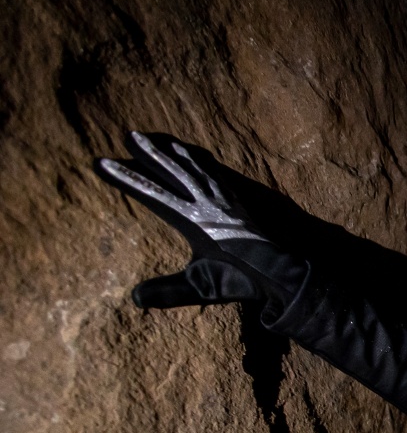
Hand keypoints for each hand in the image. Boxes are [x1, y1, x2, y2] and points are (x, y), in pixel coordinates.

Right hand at [95, 132, 308, 313]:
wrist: (281, 270)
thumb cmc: (241, 279)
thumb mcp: (201, 287)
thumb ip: (168, 291)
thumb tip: (136, 298)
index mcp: (192, 220)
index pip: (150, 193)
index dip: (125, 177)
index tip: (100, 162)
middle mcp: (207, 203)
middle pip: (173, 171)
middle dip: (150, 154)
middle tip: (130, 135)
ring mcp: (225, 199)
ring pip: (196, 168)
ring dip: (176, 153)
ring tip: (160, 140)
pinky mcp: (240, 200)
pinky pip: (217, 175)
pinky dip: (203, 163)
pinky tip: (199, 157)